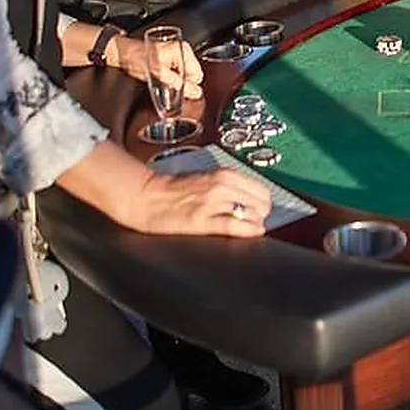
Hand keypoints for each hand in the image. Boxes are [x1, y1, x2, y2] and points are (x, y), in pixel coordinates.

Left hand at [113, 37, 204, 99]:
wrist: (123, 53)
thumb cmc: (138, 59)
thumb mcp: (159, 74)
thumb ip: (178, 84)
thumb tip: (195, 92)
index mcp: (183, 50)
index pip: (197, 75)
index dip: (186, 84)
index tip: (172, 85)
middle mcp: (183, 48)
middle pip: (192, 74)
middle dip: (180, 81)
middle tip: (164, 80)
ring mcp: (178, 51)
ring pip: (185, 74)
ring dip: (175, 79)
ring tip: (161, 76)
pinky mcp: (171, 55)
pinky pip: (178, 71)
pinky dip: (171, 75)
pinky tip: (161, 74)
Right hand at [131, 168, 272, 236]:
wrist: (146, 196)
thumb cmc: (175, 189)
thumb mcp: (208, 179)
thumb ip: (230, 187)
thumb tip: (253, 201)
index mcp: (225, 175)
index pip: (262, 191)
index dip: (263, 205)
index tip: (258, 212)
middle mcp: (221, 186)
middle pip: (262, 204)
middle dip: (260, 215)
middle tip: (251, 222)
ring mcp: (212, 203)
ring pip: (252, 215)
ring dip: (254, 224)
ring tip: (245, 229)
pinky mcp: (201, 221)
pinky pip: (234, 226)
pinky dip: (247, 231)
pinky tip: (249, 234)